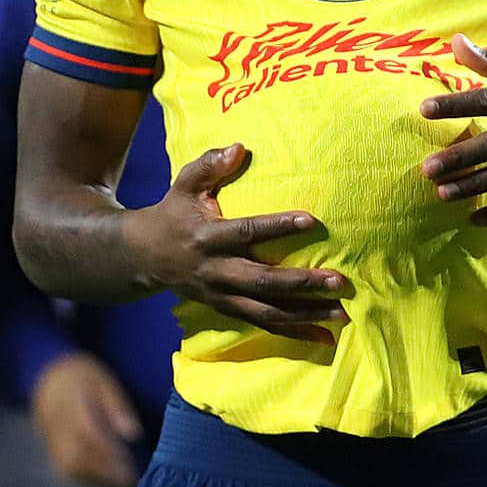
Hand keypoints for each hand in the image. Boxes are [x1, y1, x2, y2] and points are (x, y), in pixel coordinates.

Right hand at [31, 354, 142, 486]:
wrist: (48, 381)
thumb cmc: (82, 379)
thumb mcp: (104, 382)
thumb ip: (118, 406)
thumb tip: (134, 434)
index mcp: (71, 401)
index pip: (87, 430)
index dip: (107, 448)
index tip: (128, 458)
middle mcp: (56, 423)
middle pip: (76, 454)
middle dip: (105, 469)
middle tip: (130, 475)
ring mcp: (50, 438)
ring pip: (69, 466)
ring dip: (96, 476)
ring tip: (122, 477)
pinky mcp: (50, 449)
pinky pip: (65, 469)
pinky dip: (86, 477)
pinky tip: (106, 475)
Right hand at [121, 143, 348, 342]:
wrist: (144, 256)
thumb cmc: (174, 213)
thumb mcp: (183, 184)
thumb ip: (209, 165)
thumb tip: (239, 148)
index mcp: (208, 237)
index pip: (247, 232)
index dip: (278, 227)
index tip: (311, 219)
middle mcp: (216, 271)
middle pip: (262, 282)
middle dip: (302, 283)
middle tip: (339, 281)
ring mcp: (222, 296)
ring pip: (267, 311)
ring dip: (306, 315)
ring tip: (342, 314)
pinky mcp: (228, 310)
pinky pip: (263, 326)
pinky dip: (294, 334)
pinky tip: (323, 338)